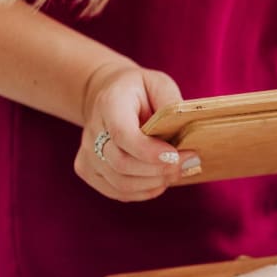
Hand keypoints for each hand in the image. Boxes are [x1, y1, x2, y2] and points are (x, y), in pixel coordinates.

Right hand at [74, 62, 200, 200]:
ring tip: (178, 172)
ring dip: (155, 183)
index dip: (149, 151)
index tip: (176, 155)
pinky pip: (117, 192)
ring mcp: (87, 153)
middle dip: (159, 169)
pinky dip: (143, 192)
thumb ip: (171, 104)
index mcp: (108, 104)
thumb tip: (185, 129)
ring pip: (120, 183)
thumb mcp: (159, 84)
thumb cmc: (139, 90)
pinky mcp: (88, 171)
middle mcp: (92, 131)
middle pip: (122, 164)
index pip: (122, 135)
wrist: (108, 94)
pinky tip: (160, 181)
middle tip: (188, 162)